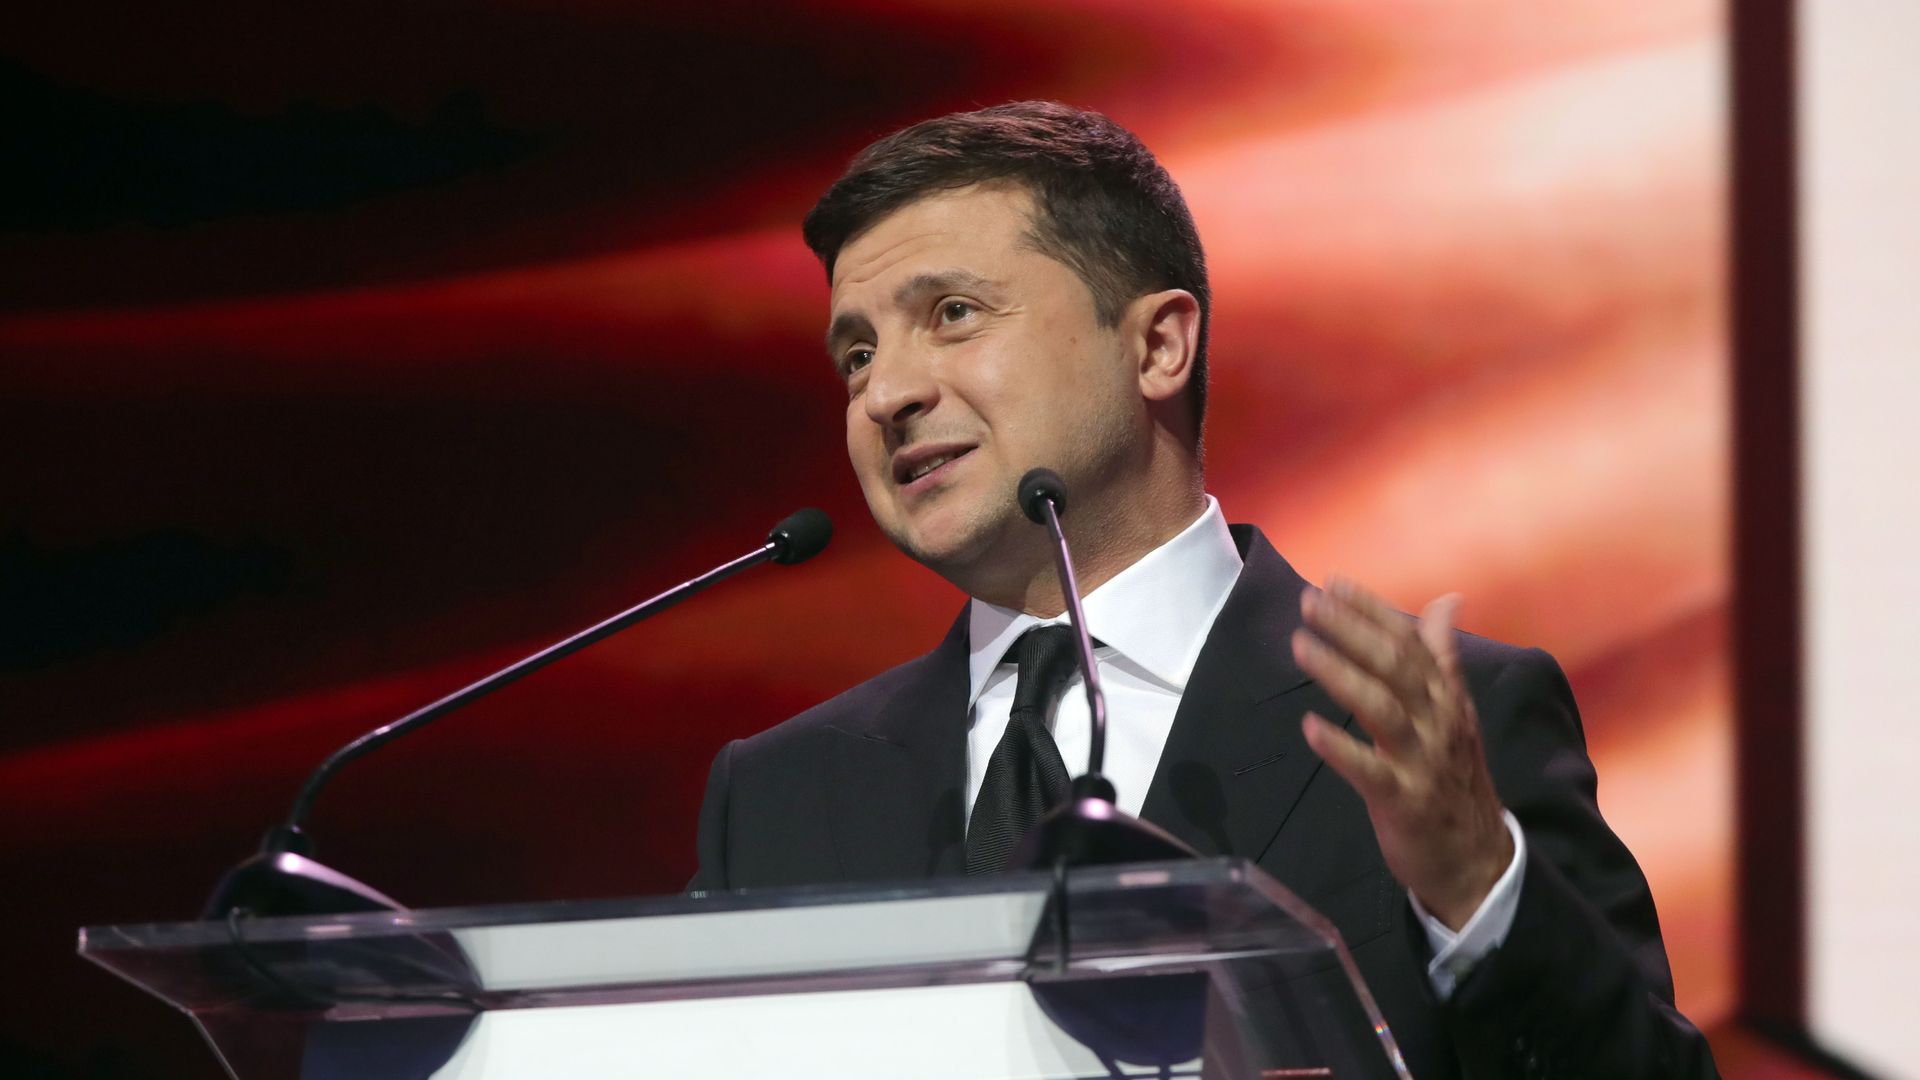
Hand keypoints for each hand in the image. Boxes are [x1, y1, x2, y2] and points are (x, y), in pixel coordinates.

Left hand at [1292, 581, 1514, 929]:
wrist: (1478, 860)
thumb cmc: (1453, 777)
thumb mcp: (1455, 712)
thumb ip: (1443, 655)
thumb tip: (1448, 599)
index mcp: (1447, 698)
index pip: (1412, 642)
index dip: (1373, 610)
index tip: (1333, 583)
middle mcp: (1439, 723)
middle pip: (1396, 666)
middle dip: (1352, 629)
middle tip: (1309, 602)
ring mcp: (1423, 762)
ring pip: (1383, 708)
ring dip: (1341, 673)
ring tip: (1301, 646)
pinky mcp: (1404, 801)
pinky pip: (1370, 771)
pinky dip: (1340, 747)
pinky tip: (1309, 727)